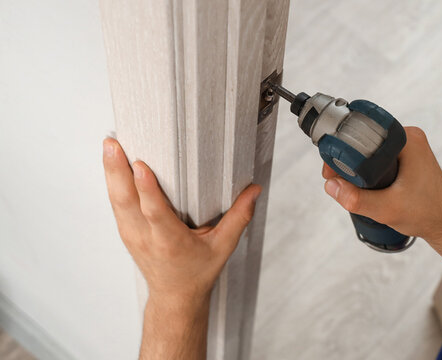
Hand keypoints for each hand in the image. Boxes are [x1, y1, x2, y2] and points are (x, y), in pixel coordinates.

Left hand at [102, 138, 260, 305]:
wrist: (175, 296)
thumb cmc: (199, 271)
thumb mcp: (224, 247)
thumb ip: (239, 217)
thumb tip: (254, 189)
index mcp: (170, 242)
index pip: (155, 213)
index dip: (147, 189)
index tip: (141, 167)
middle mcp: (146, 237)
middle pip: (126, 201)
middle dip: (118, 171)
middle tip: (112, 144)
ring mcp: (132, 234)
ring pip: (116, 200)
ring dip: (110, 172)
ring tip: (109, 145)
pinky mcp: (126, 230)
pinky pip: (116, 203)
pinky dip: (112, 182)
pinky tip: (111, 162)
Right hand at [321, 126, 441, 241]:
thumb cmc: (427, 214)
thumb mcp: (387, 210)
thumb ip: (357, 199)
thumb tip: (332, 186)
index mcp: (408, 140)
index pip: (363, 134)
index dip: (343, 152)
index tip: (333, 171)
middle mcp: (410, 138)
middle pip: (365, 142)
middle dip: (349, 163)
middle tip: (343, 184)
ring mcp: (410, 148)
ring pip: (371, 152)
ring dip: (359, 169)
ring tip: (357, 189)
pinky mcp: (409, 158)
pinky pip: (381, 157)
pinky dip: (370, 171)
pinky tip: (368, 187)